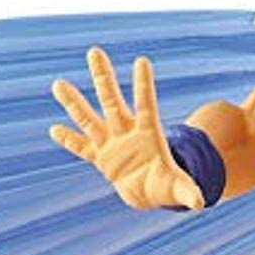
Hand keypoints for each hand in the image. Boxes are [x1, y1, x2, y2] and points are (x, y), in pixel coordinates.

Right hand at [50, 47, 203, 210]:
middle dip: (103, 77)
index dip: (143, 85)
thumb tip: (200, 202)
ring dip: (74, 103)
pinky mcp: (100, 157)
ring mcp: (111, 143)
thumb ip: (188, 191)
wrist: (149, 191)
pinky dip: (69, 140)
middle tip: (94, 51)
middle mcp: (126, 132)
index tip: (142, 61)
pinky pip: (82, 148)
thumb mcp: (177, 187)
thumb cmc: (166, 184)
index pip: (145, 104)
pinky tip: (54, 130)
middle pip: (112, 100)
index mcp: (148, 133)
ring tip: (58, 83)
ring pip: (89, 119)